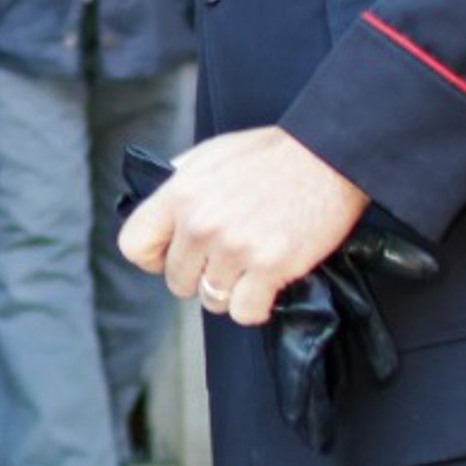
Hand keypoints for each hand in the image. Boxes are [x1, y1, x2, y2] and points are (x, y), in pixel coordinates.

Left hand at [117, 128, 368, 327]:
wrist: (331, 155)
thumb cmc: (274, 153)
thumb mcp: (214, 154)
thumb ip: (182, 182)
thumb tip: (163, 212)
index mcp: (181, 193)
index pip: (134, 245)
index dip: (154, 256)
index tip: (174, 254)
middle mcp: (201, 223)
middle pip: (176, 280)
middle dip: (199, 275)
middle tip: (228, 258)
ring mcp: (234, 247)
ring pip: (211, 300)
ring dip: (230, 291)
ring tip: (252, 265)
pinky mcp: (269, 266)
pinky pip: (244, 312)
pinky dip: (256, 306)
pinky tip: (268, 285)